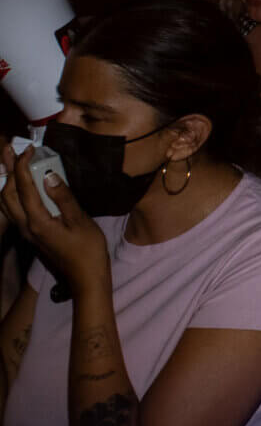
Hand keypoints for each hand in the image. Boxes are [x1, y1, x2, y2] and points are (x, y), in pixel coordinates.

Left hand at [0, 143, 109, 299]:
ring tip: (12, 164)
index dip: (23, 166)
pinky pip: (13, 210)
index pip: (23, 188)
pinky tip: (22, 187)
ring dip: (8, 182)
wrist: (84, 276)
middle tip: (11, 150)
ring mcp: (26, 231)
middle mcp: (25, 226)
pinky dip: (13, 193)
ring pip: (6, 204)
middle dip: (8, 171)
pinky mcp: (31, 234)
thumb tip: (49, 175)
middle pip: (6, 195)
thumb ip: (64, 198)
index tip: (29, 149)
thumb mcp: (80, 221)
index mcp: (37, 221)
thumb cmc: (87, 249)